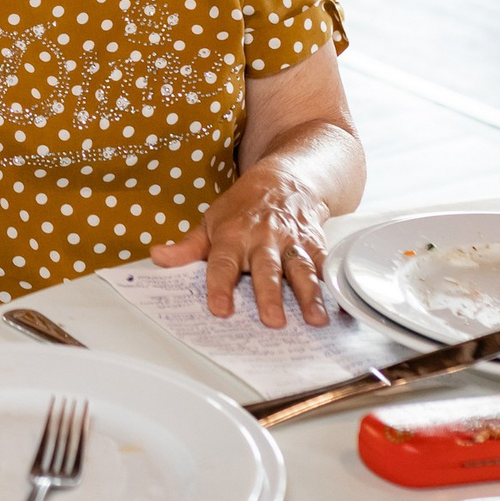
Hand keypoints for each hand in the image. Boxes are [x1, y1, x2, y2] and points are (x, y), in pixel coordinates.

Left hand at [149, 162, 331, 327]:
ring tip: (315, 319)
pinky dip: (335, 285)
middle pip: (266, 269)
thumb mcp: (211, 221)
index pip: (223, 263)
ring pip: (302, 269)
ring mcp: (292, 242)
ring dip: (310, 294)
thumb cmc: (244, 206)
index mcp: (233, 236)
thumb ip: (188, 247)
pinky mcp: (316, 244)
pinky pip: (327, 265)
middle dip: (270, 294)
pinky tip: (341, 307)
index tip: (220, 309)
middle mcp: (264, 239)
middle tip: (273, 320)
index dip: (220, 286)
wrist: (285, 180)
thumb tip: (157, 257)